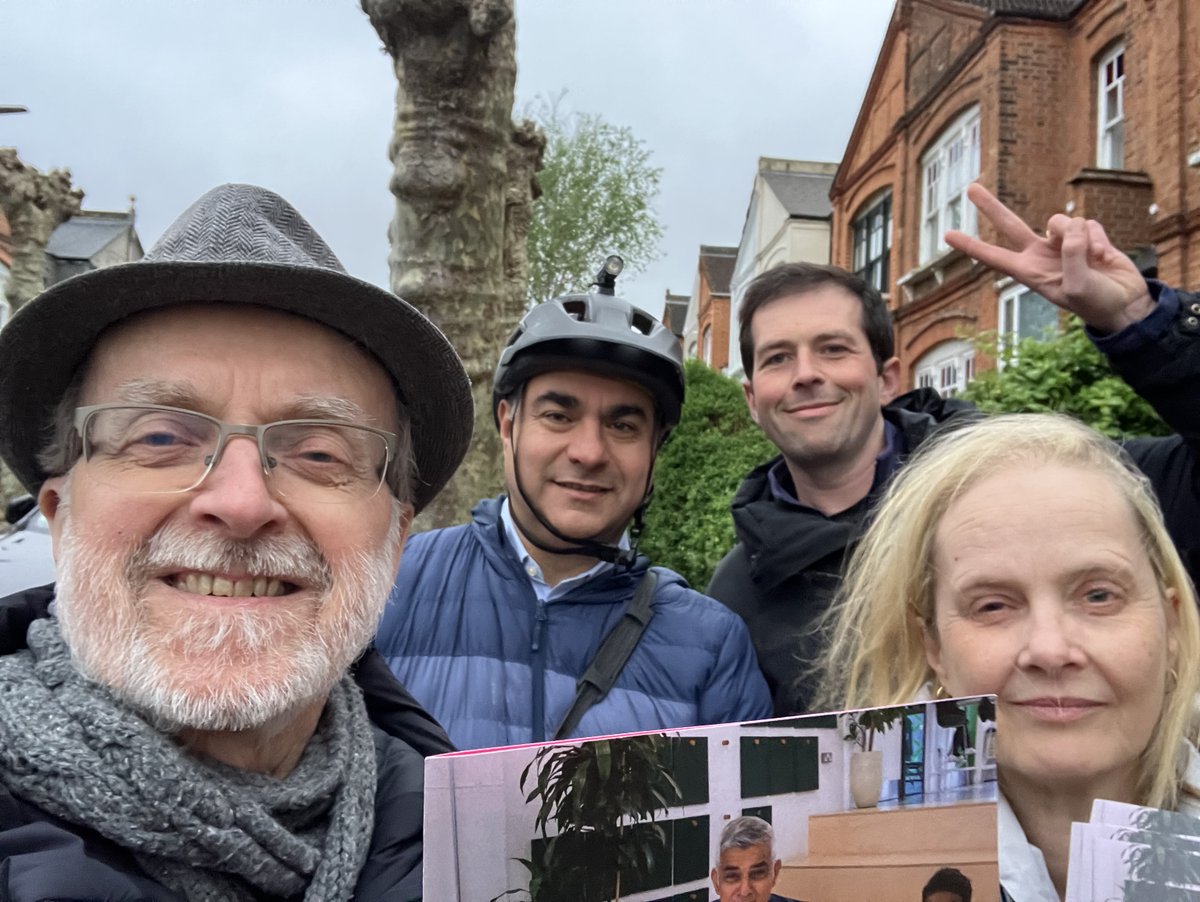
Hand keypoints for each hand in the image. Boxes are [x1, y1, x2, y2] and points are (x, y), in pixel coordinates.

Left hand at [945, 183, 1152, 333]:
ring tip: (1092, 259)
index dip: (971, 245)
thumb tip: (1069, 229)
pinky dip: (1098, 238)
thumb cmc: (1095, 302)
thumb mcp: (1077, 286)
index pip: (993, 256)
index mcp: (1029, 271)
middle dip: (991, 206)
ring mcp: (1062, 243)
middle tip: (970, 188)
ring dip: (1078, 236)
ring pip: (1060, 220)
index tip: (947, 234)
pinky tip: (1103, 256)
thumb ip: (1070, 256)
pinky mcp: (1085, 234)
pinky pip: (1087, 223)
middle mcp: (1041, 254)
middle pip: (1010, 225)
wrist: (1125, 303)